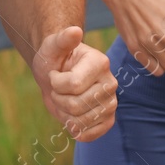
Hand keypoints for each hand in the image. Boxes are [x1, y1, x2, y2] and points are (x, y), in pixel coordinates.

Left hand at [32, 26, 118, 141]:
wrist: (57, 74)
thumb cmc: (54, 58)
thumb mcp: (52, 46)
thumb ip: (63, 39)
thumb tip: (75, 30)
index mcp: (100, 62)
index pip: (73, 84)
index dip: (56, 83)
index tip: (54, 74)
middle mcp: (110, 83)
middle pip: (76, 105)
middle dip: (58, 99)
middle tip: (58, 89)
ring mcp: (111, 103)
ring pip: (79, 122)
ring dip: (64, 114)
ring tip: (64, 99)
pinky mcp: (108, 120)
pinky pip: (88, 135)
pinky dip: (73, 128)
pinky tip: (71, 115)